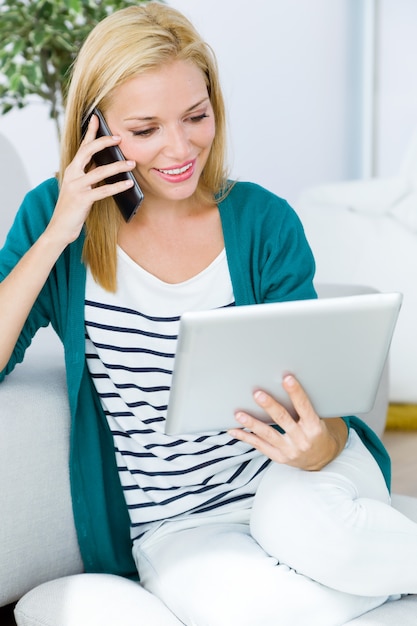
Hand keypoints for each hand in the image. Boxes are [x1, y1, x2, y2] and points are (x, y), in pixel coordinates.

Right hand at [45, 114, 135, 246]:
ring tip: (132, 163)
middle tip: (120, 137)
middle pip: (88, 151)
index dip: (90, 132)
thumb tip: (108, 165)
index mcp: (71, 170)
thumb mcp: (79, 188)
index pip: (82, 146)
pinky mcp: (82, 199)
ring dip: (118, 166)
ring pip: (100, 171)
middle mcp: (72, 174)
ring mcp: (76, 186)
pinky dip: (118, 186)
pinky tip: (129, 183)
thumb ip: (89, 176)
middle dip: (104, 142)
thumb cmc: (72, 208)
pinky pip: (104, 190)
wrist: (59, 228)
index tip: (97, 118)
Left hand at [228, 375, 347, 470]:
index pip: (304, 407)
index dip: (296, 392)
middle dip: (269, 406)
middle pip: (283, 419)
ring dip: (252, 423)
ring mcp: (289, 450)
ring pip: (267, 434)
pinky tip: (234, 430)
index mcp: (314, 427)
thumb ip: (303, 407)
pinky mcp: (279, 457)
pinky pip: (260, 446)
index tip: (287, 378)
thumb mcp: (318, 419)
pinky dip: (246, 437)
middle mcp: (302, 440)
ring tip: (239, 414)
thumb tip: (286, 384)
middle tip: (257, 394)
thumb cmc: (317, 432)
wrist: (322, 459)